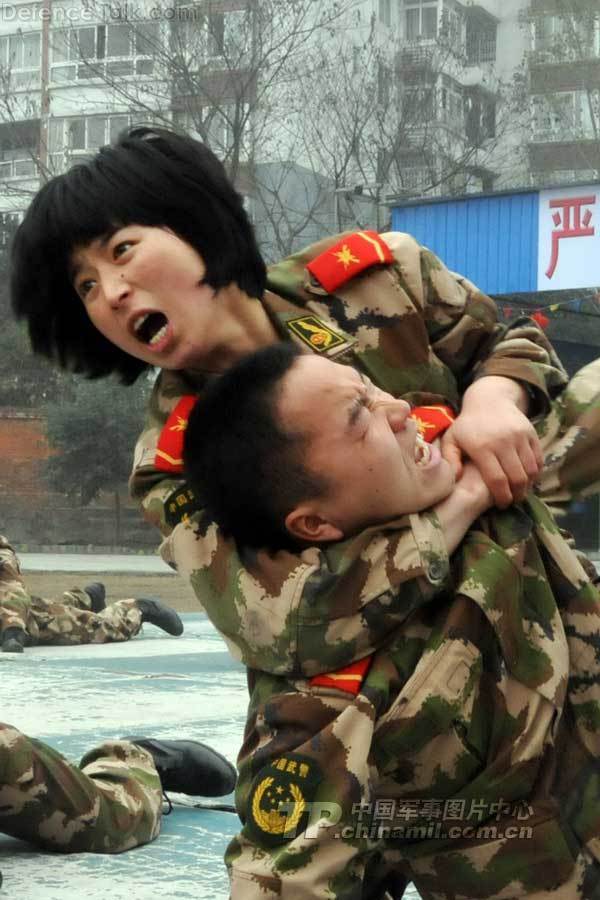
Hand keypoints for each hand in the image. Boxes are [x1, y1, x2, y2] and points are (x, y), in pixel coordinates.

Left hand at [441, 378, 542, 507]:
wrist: (489, 399)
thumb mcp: (452, 439)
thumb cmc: (467, 425)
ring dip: (528, 486)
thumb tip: (455, 479)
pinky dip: (536, 472)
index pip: (497, 479)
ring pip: (531, 470)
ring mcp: (520, 437)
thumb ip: (450, 459)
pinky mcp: (531, 433)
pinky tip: (528, 478)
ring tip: (520, 491)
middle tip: (512, 501)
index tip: (501, 504)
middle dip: (517, 495)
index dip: (502, 496)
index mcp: (482, 447)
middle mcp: (503, 442)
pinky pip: (538, 459)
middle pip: (517, 478)